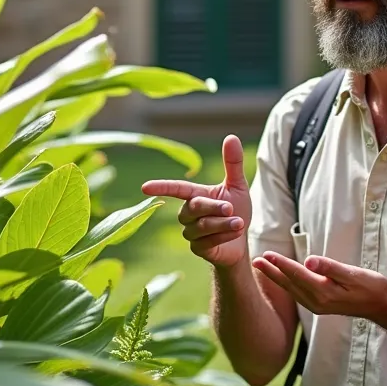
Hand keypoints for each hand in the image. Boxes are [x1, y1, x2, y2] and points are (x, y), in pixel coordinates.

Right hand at [142, 136, 251, 266]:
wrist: (242, 240)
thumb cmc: (237, 210)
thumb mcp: (238, 185)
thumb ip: (233, 163)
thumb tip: (231, 137)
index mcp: (195, 195)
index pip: (176, 188)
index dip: (162, 187)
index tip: (145, 187)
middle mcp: (188, 213)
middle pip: (193, 207)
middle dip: (213, 207)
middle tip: (230, 207)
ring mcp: (191, 232)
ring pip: (201, 226)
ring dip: (222, 223)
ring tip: (239, 222)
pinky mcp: (197, 248)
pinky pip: (207, 241)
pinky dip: (224, 236)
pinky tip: (235, 233)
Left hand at [252, 252, 386, 318]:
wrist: (381, 305)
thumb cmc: (370, 286)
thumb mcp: (352, 274)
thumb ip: (329, 267)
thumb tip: (308, 260)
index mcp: (323, 292)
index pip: (296, 275)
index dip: (281, 264)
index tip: (266, 254)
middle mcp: (316, 302)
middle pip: (289, 283)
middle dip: (271, 271)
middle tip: (255, 260)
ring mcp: (316, 306)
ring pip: (291, 289)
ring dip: (276, 277)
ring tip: (262, 267)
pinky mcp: (319, 306)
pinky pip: (297, 293)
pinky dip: (286, 284)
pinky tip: (282, 278)